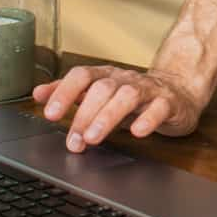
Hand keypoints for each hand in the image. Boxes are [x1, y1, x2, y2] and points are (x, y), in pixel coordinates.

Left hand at [33, 65, 204, 150]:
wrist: (178, 92)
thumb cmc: (132, 97)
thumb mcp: (99, 94)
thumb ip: (69, 93)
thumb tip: (38, 94)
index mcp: (106, 76)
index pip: (82, 76)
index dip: (65, 92)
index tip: (50, 113)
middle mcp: (125, 80)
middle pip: (103, 88)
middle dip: (84, 114)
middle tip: (73, 140)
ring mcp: (148, 90)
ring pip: (127, 96)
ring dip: (108, 116)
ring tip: (94, 137)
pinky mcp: (168, 103)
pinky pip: (159, 107)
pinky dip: (148, 119)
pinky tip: (137, 132)